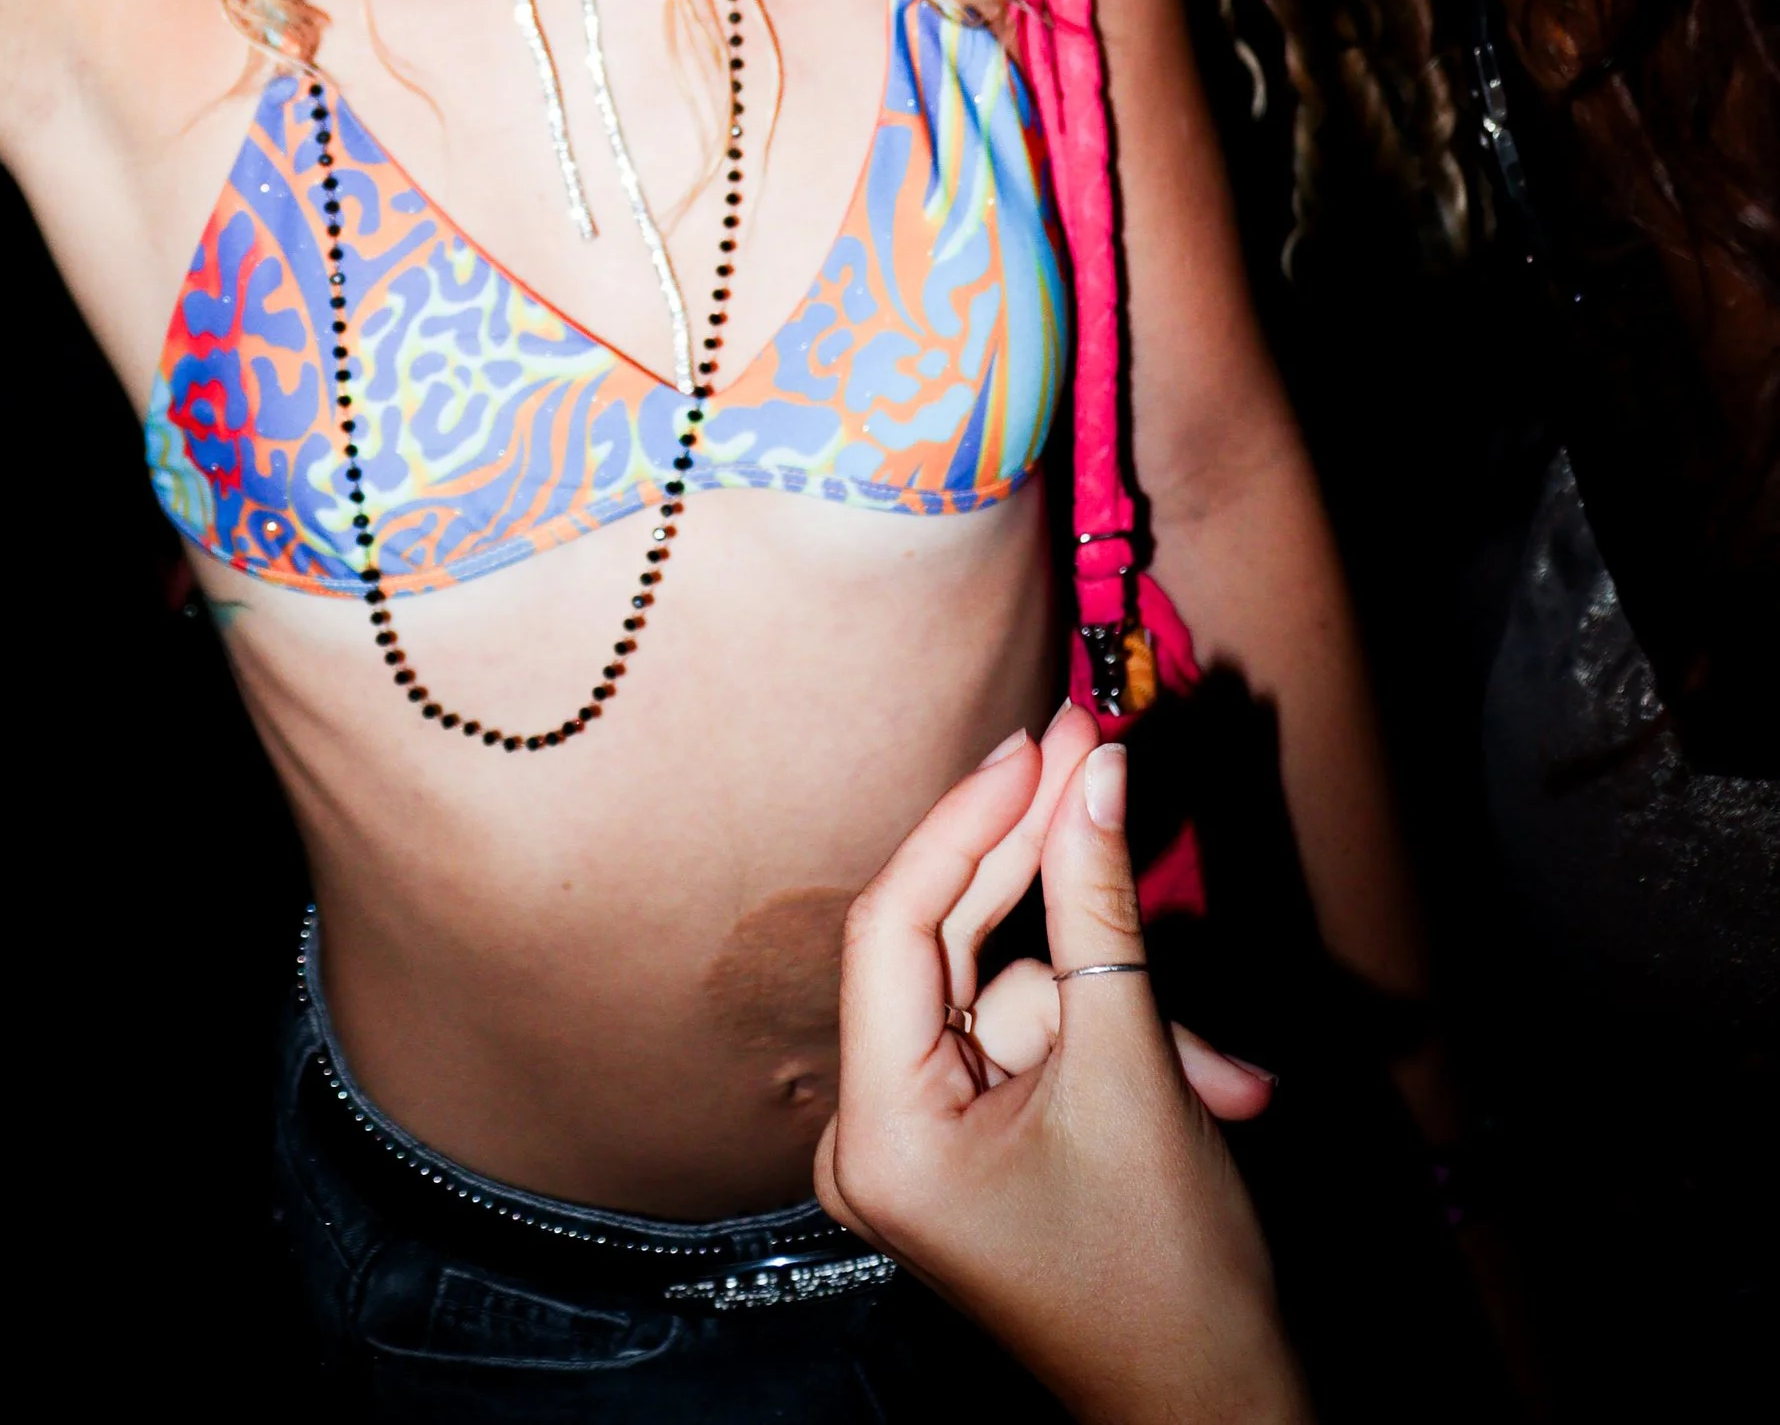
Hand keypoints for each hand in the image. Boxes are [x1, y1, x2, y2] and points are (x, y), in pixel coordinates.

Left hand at [817, 726, 1308, 1424]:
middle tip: (1098, 745)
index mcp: (877, 1132)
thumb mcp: (1131, 1067)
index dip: (970, 817)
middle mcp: (873, 1133)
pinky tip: (1209, 1082)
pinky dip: (1116, 1038)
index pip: (897, 922)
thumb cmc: (1169, 1281)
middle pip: (950, 942)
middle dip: (1044, 864)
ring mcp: (919, 1140)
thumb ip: (1097, 905)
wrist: (1222, 1410)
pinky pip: (1033, 1039)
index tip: (1041, 738)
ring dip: (1123, 1003)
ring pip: (1017, 993)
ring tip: (1215, 1068)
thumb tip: (1093, 769)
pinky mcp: (969, 1141)